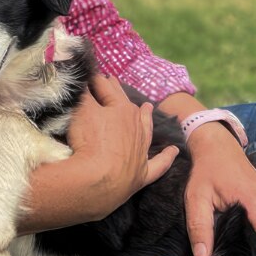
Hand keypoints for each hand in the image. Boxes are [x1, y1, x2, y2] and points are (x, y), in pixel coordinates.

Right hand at [66, 73, 178, 219]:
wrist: (99, 181)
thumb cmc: (89, 141)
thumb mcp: (81, 110)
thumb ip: (83, 93)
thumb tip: (82, 77)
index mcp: (122, 109)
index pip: (106, 89)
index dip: (97, 80)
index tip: (91, 74)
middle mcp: (136, 127)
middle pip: (126, 105)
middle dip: (117, 93)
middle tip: (111, 81)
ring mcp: (141, 151)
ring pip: (146, 129)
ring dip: (146, 117)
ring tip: (147, 106)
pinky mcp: (142, 175)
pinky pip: (159, 164)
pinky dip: (166, 157)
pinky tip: (174, 151)